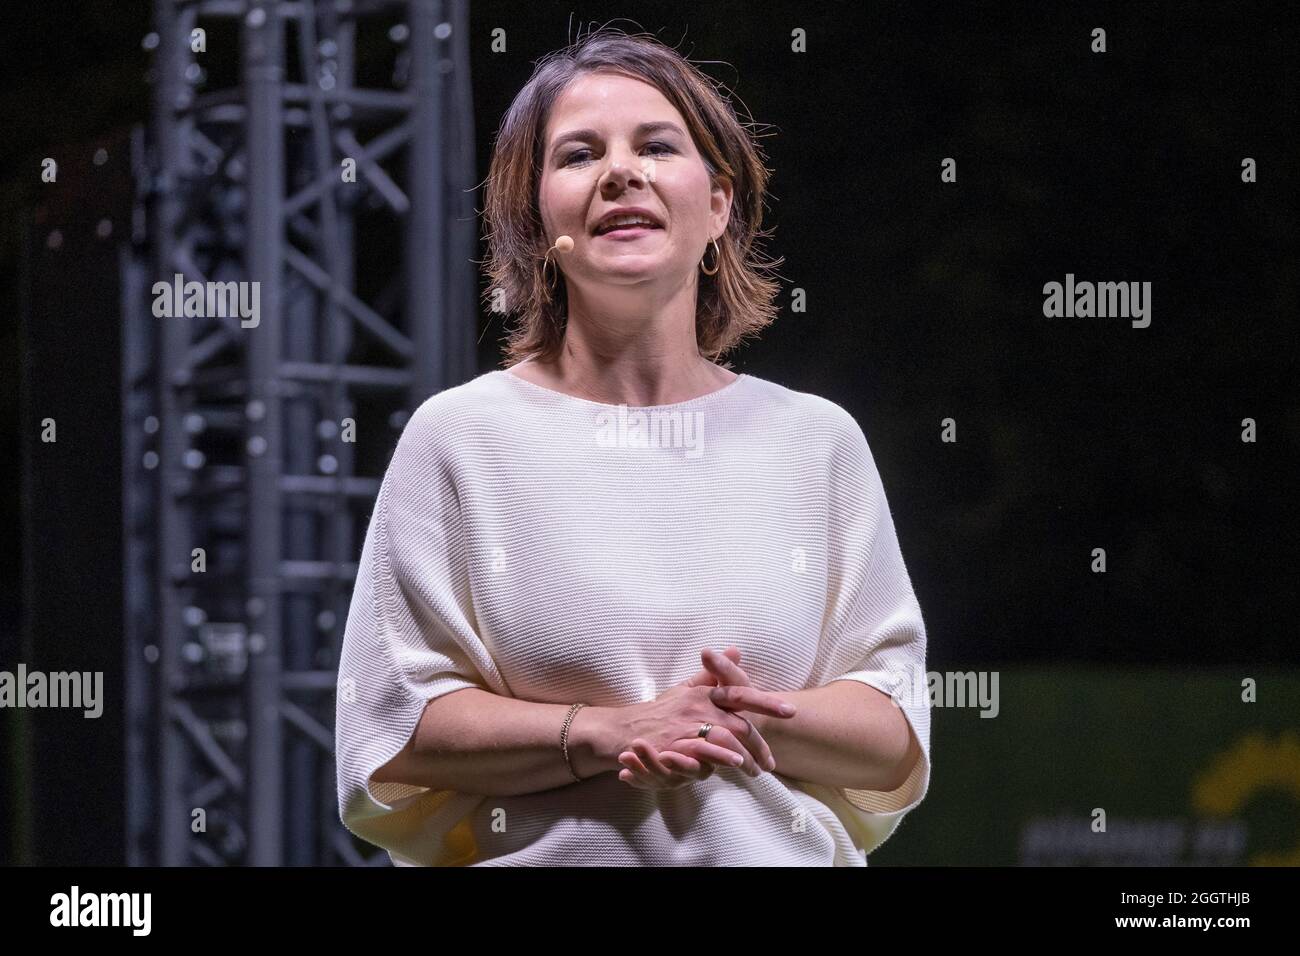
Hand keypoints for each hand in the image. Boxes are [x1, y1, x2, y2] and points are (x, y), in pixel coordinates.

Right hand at [616, 647, 794, 789]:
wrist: (622, 730)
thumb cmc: (658, 712)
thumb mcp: (685, 689)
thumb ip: (712, 674)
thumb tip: (736, 650)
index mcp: (702, 692)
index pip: (739, 693)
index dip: (766, 702)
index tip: (790, 711)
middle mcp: (696, 706)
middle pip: (738, 723)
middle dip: (759, 744)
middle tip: (771, 763)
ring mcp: (685, 727)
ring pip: (725, 740)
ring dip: (744, 758)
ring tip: (757, 771)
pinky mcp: (674, 746)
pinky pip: (702, 753)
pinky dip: (720, 758)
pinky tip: (733, 765)